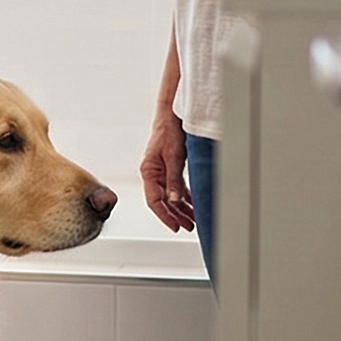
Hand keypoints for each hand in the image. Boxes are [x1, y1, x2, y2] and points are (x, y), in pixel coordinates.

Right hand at [141, 112, 193, 233]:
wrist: (172, 114)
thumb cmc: (168, 131)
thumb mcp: (174, 157)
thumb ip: (174, 180)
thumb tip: (175, 202)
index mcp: (148, 171)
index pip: (154, 201)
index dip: (165, 215)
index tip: (175, 226)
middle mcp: (153, 174)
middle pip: (163, 201)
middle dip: (175, 215)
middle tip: (188, 227)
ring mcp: (161, 171)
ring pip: (170, 196)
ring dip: (181, 208)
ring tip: (193, 220)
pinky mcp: (170, 167)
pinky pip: (176, 187)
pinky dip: (184, 197)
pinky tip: (192, 204)